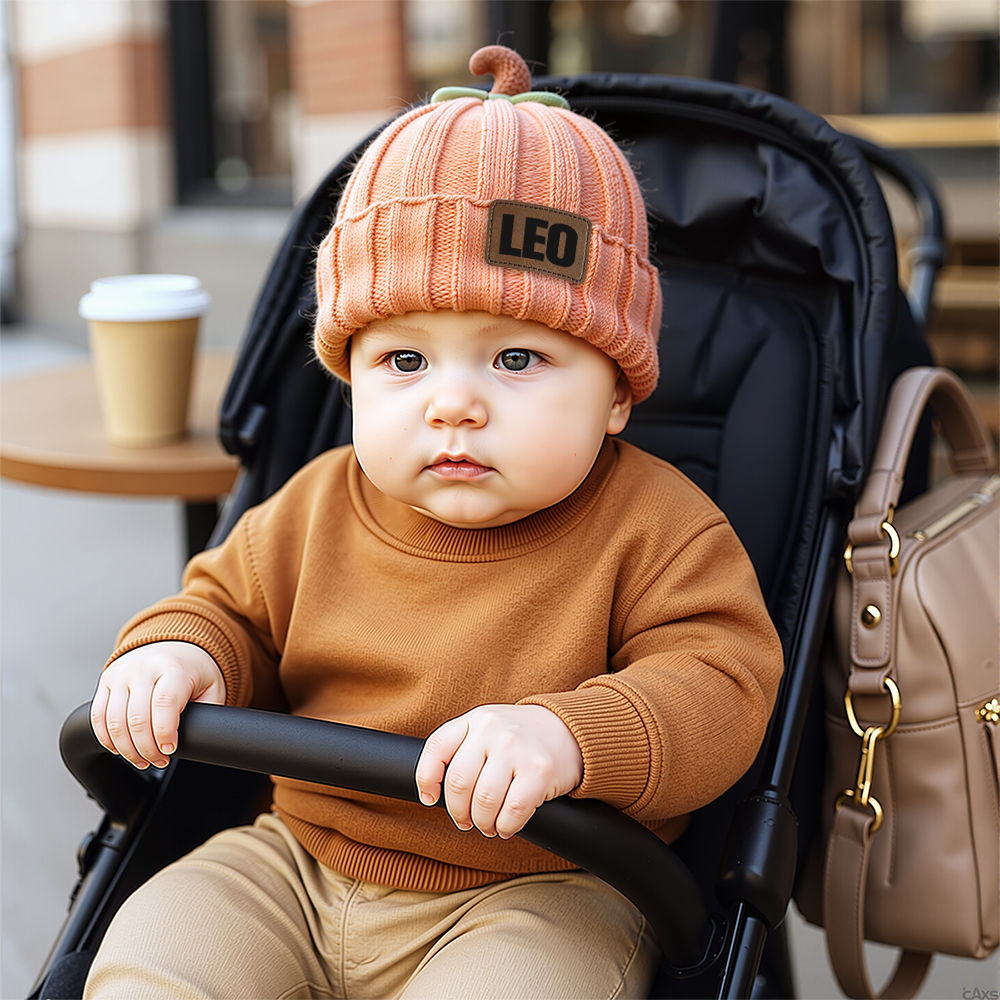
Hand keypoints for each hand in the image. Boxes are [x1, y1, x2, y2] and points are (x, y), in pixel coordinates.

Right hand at [91, 641, 224, 769]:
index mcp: (173, 668)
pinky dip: (108, 739)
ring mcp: (121, 674)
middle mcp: (143, 668)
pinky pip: (98, 717)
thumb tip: (201, 738)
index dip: (165, 732)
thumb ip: (207, 711)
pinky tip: (121, 749)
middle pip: (137, 718)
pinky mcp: (106, 682)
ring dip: (127, 749)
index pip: (164, 703)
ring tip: (143, 759)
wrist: (174, 648)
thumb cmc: (193, 671)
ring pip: (114, 722)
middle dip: (147, 748)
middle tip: (159, 760)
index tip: (170, 749)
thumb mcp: (211, 688)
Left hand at [415, 705, 583, 839]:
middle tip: (466, 821)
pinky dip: (505, 827)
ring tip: (488, 825)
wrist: (570, 730)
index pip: (437, 749)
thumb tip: (432, 792)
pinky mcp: (539, 770)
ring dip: (482, 823)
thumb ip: (461, 749)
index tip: (430, 799)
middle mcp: (493, 729)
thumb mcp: (487, 729)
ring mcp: (516, 748)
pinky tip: (506, 826)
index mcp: (474, 719)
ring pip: (484, 801)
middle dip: (458, 812)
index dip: (426, 780)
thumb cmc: (520, 737)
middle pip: (458, 783)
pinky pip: (512, 812)